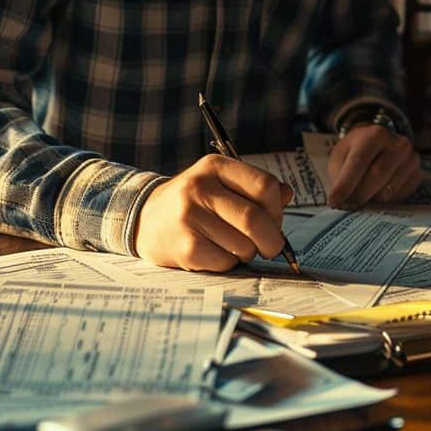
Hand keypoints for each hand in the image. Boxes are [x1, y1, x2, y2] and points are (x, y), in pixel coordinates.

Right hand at [134, 155, 293, 271]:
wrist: (144, 219)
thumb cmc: (193, 202)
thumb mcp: (220, 183)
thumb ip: (254, 188)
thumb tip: (287, 195)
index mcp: (215, 166)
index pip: (265, 186)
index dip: (277, 208)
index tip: (274, 220)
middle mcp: (200, 187)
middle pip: (256, 220)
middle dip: (271, 239)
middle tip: (270, 246)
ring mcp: (190, 217)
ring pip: (244, 245)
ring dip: (247, 252)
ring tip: (232, 245)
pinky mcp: (185, 248)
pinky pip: (226, 262)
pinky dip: (229, 263)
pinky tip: (214, 253)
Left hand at [327, 124, 421, 207]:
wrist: (378, 144)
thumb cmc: (355, 151)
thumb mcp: (341, 156)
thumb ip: (340, 176)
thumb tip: (341, 202)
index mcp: (374, 134)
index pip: (359, 162)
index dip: (345, 184)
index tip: (334, 202)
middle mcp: (398, 144)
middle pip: (377, 176)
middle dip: (359, 195)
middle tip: (348, 204)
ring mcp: (412, 159)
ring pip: (388, 191)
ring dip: (372, 200)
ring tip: (362, 196)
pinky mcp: (418, 174)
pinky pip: (400, 197)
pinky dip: (385, 202)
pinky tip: (377, 193)